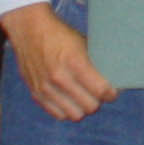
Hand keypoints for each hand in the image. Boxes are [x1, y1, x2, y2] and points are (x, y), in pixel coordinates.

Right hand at [0, 3, 116, 120]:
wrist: (29, 30)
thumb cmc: (60, 35)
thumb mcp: (82, 43)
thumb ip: (96, 62)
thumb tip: (114, 77)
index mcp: (74, 61)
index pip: (100, 90)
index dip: (111, 93)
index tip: (112, 91)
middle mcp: (59, 77)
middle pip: (90, 106)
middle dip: (99, 101)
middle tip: (99, 94)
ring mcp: (46, 88)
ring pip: (75, 115)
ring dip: (83, 108)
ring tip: (85, 99)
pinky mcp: (36, 93)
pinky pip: (59, 114)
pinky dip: (68, 111)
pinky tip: (71, 102)